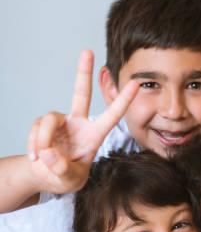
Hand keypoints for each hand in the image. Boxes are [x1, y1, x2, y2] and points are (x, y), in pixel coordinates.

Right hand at [26, 50, 138, 193]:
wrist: (45, 178)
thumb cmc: (66, 177)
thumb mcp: (70, 180)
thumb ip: (63, 169)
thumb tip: (49, 151)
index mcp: (93, 136)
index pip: (111, 117)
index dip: (123, 101)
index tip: (136, 84)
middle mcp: (77, 124)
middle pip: (80, 94)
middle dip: (83, 73)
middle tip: (88, 51)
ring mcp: (59, 122)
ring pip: (49, 120)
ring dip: (43, 140)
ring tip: (42, 159)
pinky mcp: (41, 124)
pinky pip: (35, 130)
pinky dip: (33, 147)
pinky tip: (36, 159)